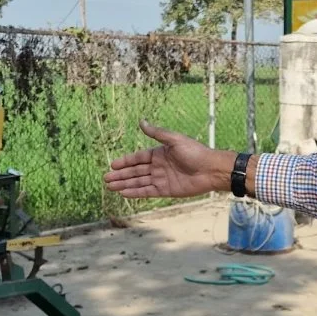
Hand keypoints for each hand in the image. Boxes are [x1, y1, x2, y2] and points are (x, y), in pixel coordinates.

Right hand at [104, 120, 232, 198]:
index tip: (112, 165)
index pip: (138, 158)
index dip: (125, 161)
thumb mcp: (174, 140)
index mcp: (159, 153)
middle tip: (106, 178)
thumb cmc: (195, 152)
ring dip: (125, 184)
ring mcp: (161, 179)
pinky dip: (136, 192)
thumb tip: (141, 122)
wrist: (210, 169)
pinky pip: (147, 191)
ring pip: (139, 182)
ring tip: (110, 187)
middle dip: (121, 175)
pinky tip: (124, 193)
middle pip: (135, 171)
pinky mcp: (166, 190)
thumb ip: (157, 133)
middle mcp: (158, 166)